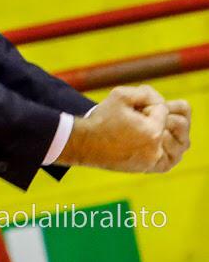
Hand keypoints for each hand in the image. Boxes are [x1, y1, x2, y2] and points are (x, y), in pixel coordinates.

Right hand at [60, 85, 188, 172]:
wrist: (85, 143)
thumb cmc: (102, 118)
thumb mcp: (120, 94)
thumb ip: (147, 93)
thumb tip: (161, 102)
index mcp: (153, 132)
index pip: (163, 109)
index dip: (146, 105)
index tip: (130, 109)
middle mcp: (156, 150)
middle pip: (171, 124)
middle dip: (155, 117)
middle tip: (135, 118)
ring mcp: (153, 162)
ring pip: (174, 141)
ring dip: (162, 131)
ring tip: (142, 128)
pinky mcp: (148, 168)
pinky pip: (168, 156)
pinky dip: (163, 146)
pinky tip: (149, 141)